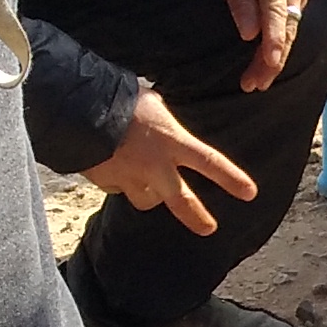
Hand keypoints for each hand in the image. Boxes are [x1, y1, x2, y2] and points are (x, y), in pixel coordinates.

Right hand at [86, 86, 257, 233]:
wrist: (76, 110)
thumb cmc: (118, 98)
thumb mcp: (153, 104)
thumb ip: (165, 124)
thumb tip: (166, 127)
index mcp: (172, 140)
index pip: (209, 162)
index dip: (230, 178)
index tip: (250, 194)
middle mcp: (155, 165)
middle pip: (182, 202)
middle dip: (197, 217)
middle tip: (209, 228)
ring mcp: (130, 177)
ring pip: (147, 200)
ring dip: (149, 194)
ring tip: (146, 182)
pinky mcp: (107, 182)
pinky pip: (118, 189)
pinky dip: (119, 182)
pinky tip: (112, 166)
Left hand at [208, 0, 322, 89]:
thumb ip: (239, 0)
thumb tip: (249, 34)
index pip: (276, 12)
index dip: (273, 39)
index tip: (270, 62)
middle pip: (287, 29)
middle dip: (272, 60)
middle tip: (255, 83)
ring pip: (291, 33)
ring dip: (275, 59)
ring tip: (258, 81)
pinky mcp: (301, 0)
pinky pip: (291, 28)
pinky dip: (279, 47)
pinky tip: (266, 65)